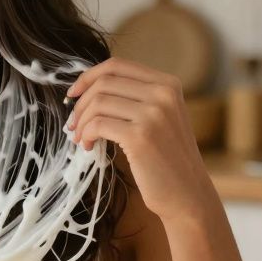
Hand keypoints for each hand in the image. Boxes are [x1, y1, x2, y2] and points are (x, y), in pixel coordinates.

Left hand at [64, 58, 216, 223]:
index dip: (88, 76)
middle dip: (81, 103)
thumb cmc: (167, 160)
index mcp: (168, 84)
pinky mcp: (140, 136)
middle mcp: (163, 94)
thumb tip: (88, 89)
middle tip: (74, 124)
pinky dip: (86, 134)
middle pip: (104, 82)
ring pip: (98, 102)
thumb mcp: (160, 118)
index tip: (73, 94)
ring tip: (81, 138)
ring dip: (81, 121)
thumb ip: (136, 99)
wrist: (188, 195)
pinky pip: (97, 124)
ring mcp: (153, 114)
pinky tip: (89, 146)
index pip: (117, 65)